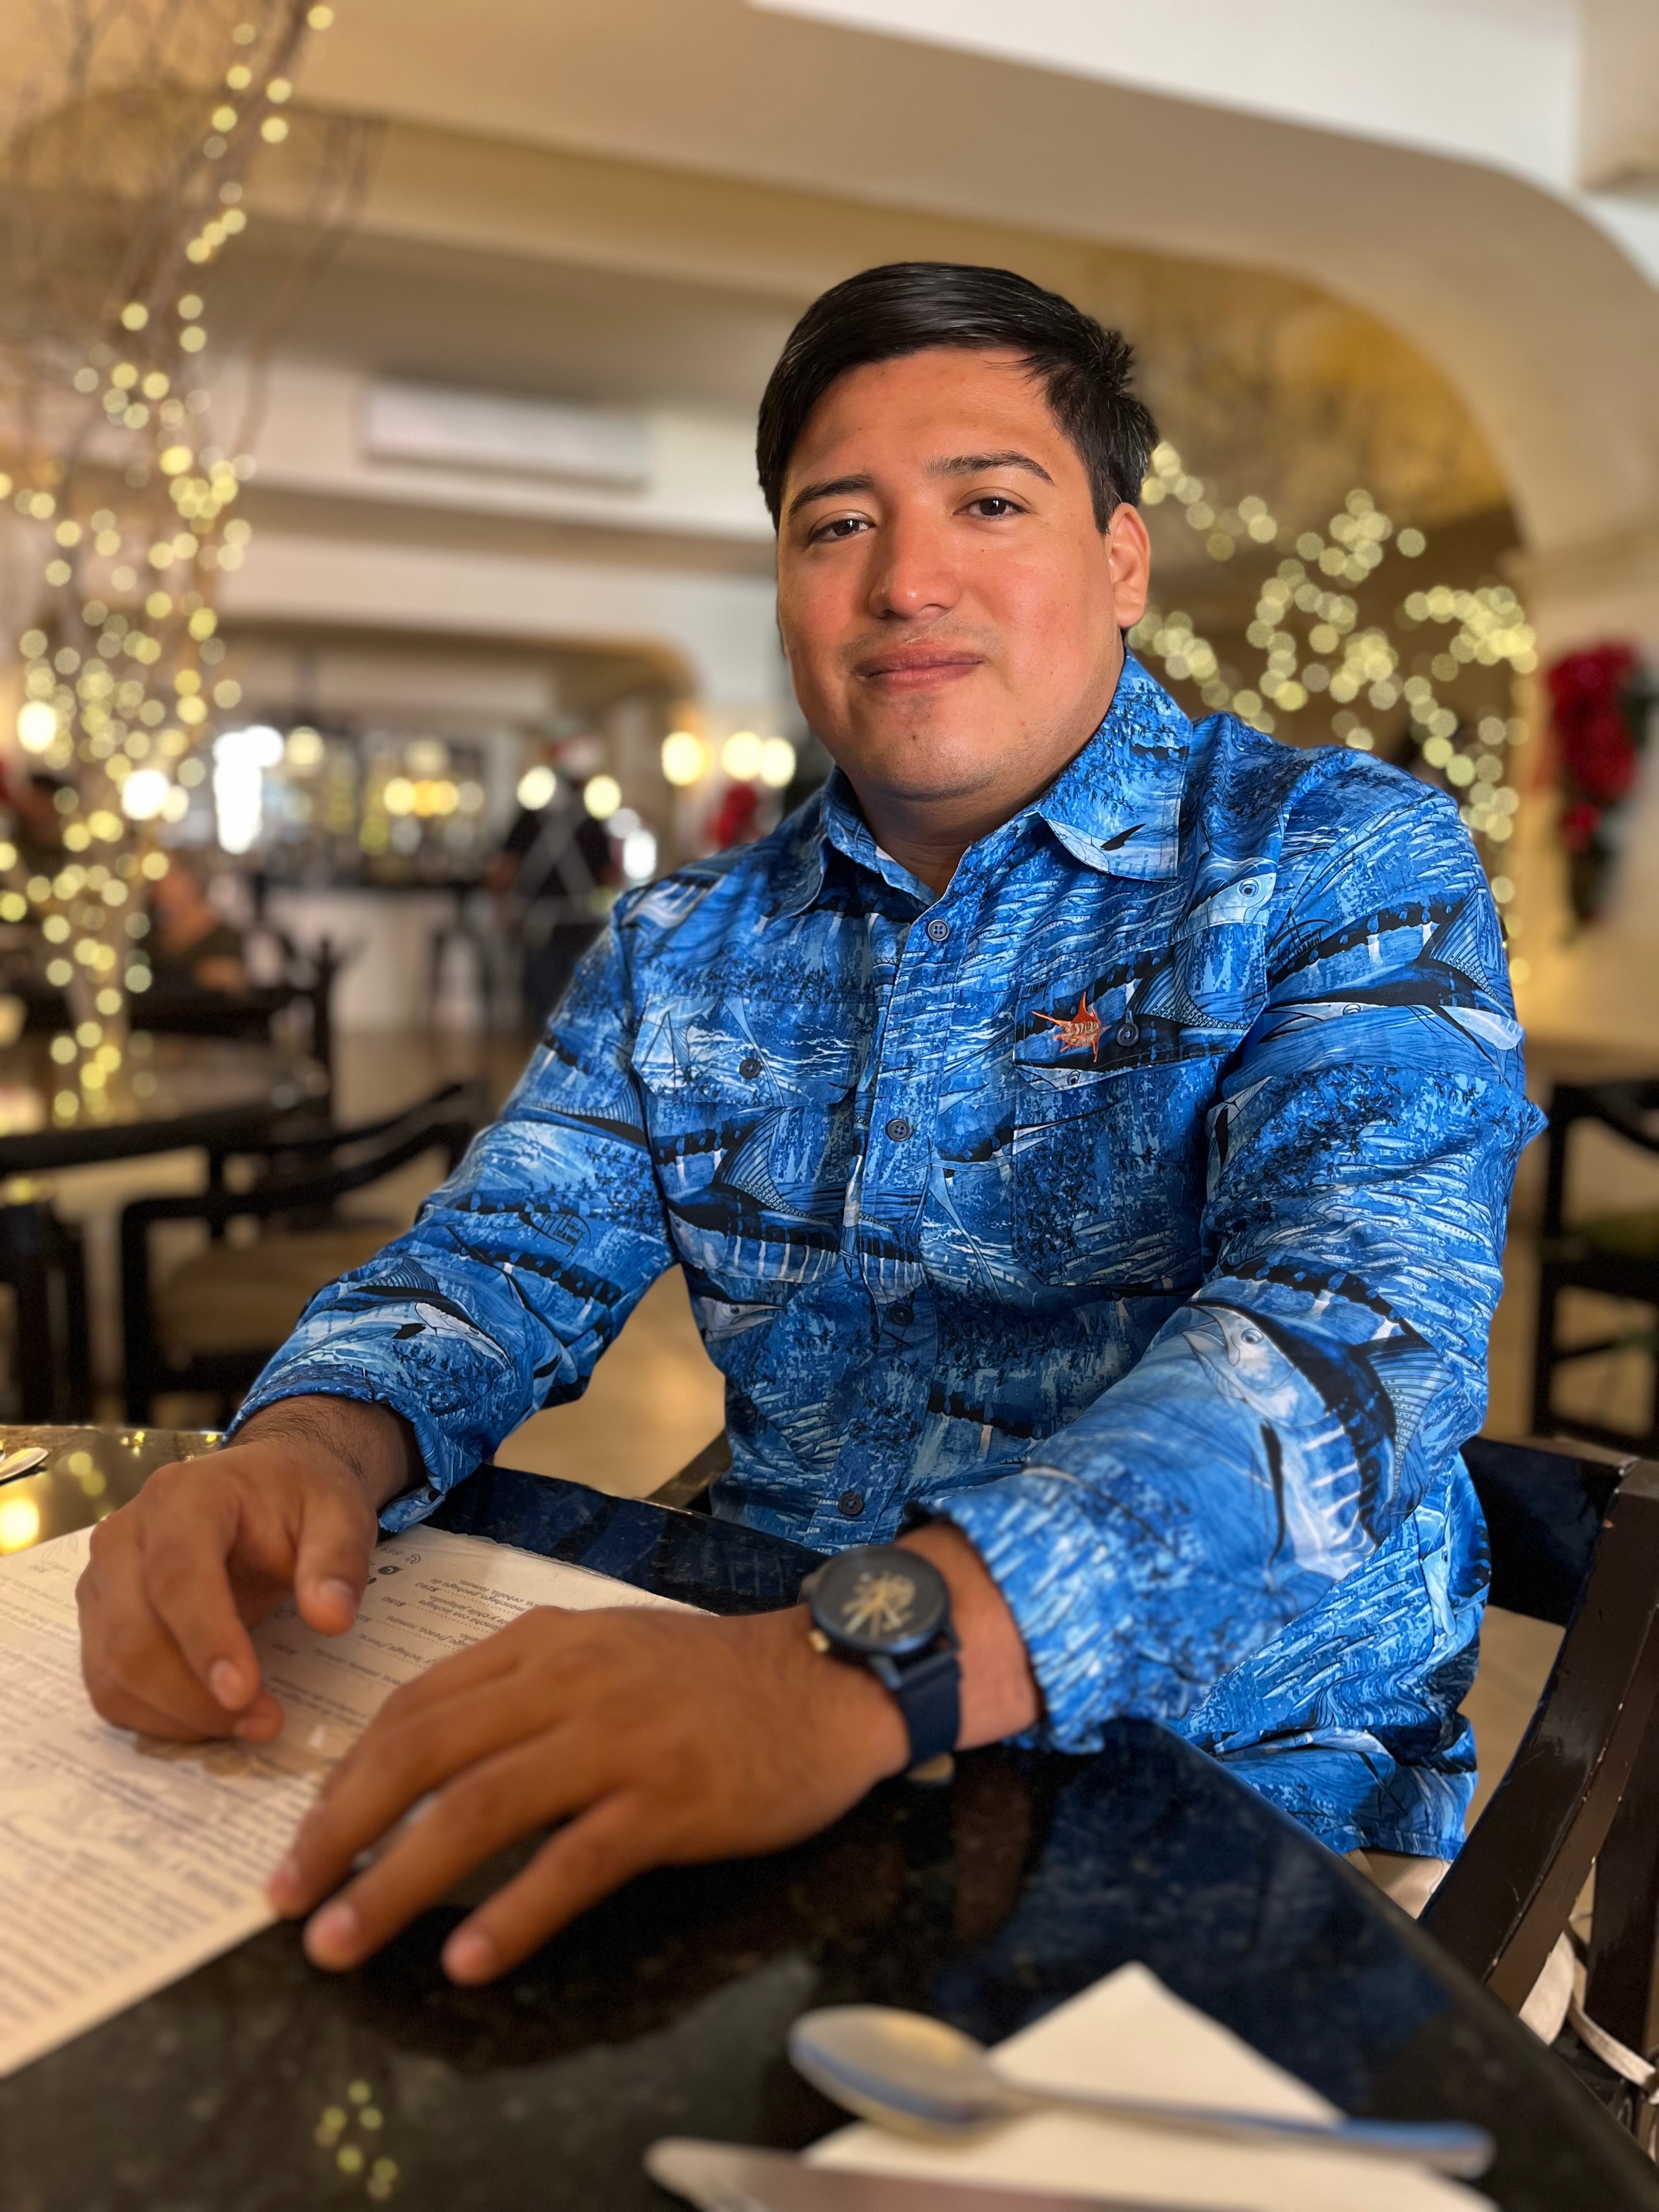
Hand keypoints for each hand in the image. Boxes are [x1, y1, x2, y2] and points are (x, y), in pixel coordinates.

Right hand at [76, 1398, 414, 1742]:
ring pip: (113, 1671)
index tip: (245, 1693)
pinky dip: (155, 1717)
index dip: (207, 1639)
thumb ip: (337, 1560)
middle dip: (195, 1696)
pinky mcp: (100, 1619)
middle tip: (267, 1722)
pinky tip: (211, 1719)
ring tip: (249, 1725)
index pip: (178, 1575)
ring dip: (177, 1716)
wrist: (262, 1487)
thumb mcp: (338, 1513)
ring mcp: (103, 1580)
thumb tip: (332, 1618)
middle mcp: (125, 1536)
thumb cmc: (297, 1499)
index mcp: (183, 1496)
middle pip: (134, 1636)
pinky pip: (108, 1686)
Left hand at [269, 1601, 911, 1982]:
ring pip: (480, 1806)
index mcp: (544, 1644)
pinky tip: (469, 1957)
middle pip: (424, 1752)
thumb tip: (426, 1749)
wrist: (827, 1680)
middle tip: (287, 1898)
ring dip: (397, 1879)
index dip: (345, 1776)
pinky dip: (514, 1910)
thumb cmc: (711, 1678)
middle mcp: (567, 1683)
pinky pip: (575, 1859)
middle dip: (340, 1828)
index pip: (414, 1706)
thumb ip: (521, 1687)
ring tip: (342, 1941)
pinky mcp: (669, 1799)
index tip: (304, 1837)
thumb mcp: (604, 1652)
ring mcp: (618, 1739)